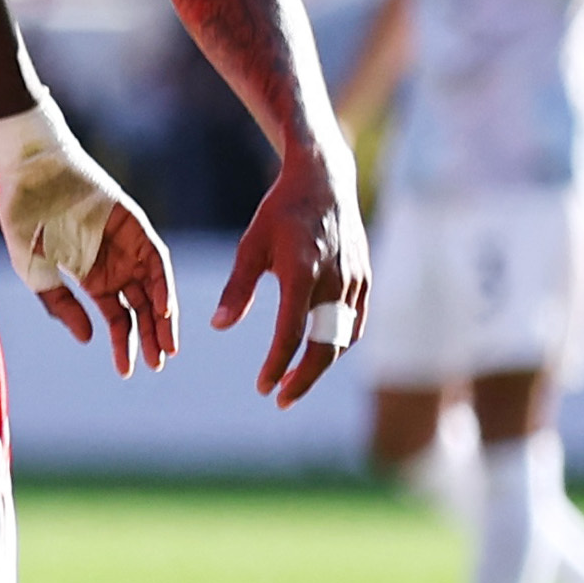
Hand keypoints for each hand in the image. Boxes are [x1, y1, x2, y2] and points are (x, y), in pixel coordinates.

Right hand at [0, 99, 178, 373]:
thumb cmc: (24, 219)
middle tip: (156, 365)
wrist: (29, 172)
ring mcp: (127, 245)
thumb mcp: (36, 271)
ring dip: (162, 318)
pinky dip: (162, 284)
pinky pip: (156, 260)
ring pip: (153, 288)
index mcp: (90, 276)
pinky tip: (163, 310)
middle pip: (141, 307)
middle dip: (150, 337)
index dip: (122, 344)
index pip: (116, 316)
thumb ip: (60, 305)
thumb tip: (88, 338)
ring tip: (165, 348)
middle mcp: (114, 264)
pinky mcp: (135, 226)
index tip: (127, 372)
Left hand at [210, 140, 365, 404]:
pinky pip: (356, 322)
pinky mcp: (365, 279)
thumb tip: (218, 326)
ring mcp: (355, 280)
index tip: (263, 387)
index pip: (291, 332)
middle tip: (282, 400)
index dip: (278, 365)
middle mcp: (334, 279)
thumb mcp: (250, 246)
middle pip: (325, 345)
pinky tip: (321, 355)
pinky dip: (340, 343)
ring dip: (321, 365)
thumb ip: (237, 289)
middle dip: (304, 378)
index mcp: (302, 271)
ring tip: (296, 382)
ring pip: (343, 337)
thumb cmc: (279, 213)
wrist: (324, 182)